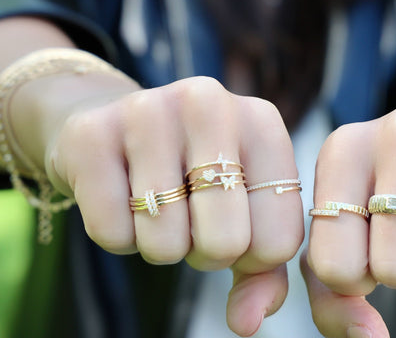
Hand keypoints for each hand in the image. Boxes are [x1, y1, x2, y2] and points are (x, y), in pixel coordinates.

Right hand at [45, 76, 303, 335]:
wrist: (116, 128)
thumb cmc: (193, 177)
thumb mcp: (245, 212)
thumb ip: (262, 272)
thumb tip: (247, 324)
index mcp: (262, 123)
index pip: (279, 239)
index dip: (253, 258)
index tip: (236, 231)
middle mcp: (209, 104)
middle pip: (225, 243)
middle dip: (205, 253)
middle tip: (192, 220)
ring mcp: (148, 111)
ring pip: (165, 243)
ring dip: (161, 244)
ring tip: (158, 204)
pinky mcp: (92, 134)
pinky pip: (111, 232)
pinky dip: (117, 235)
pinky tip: (121, 195)